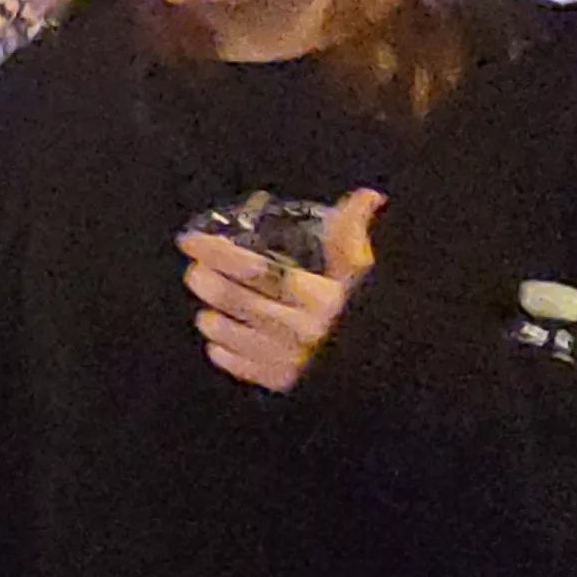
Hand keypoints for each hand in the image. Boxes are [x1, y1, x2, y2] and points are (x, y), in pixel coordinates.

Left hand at [177, 190, 383, 393]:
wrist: (385, 364)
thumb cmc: (367, 309)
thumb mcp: (359, 269)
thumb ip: (351, 233)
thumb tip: (368, 197)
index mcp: (320, 297)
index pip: (255, 268)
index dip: (217, 252)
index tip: (191, 240)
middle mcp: (302, 329)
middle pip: (234, 299)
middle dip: (206, 280)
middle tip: (196, 270)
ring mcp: (289, 357)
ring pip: (228, 333)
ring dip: (210, 316)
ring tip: (207, 305)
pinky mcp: (281, 380)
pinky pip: (237, 363)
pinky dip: (222, 349)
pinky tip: (220, 338)